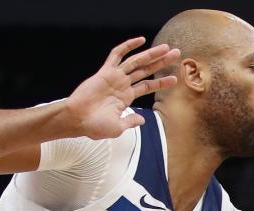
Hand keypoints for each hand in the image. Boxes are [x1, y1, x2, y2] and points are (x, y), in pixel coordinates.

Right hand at [65, 37, 180, 138]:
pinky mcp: (105, 72)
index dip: (161, 82)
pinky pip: (117, 55)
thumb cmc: (94, 126)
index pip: (147, 86)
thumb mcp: (118, 127)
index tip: (175, 78)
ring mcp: (114, 77)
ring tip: (168, 48)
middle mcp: (122, 84)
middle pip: (146, 70)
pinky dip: (128, 46)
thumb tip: (142, 120)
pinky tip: (140, 40)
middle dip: (161, 62)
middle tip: (177, 54)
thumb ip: (131, 121)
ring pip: (137, 62)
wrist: (77, 120)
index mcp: (126, 97)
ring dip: (152, 54)